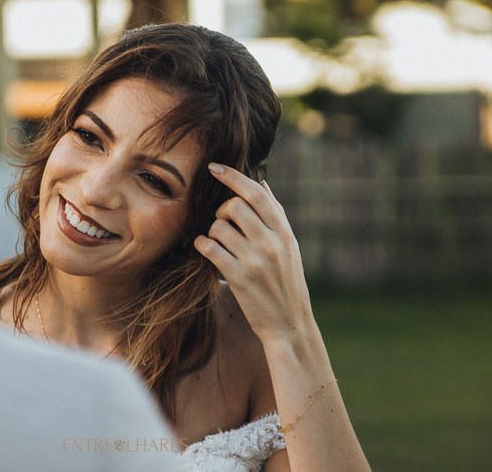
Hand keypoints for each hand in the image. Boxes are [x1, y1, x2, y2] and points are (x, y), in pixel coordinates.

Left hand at [193, 162, 313, 343]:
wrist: (290, 324)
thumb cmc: (286, 282)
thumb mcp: (289, 247)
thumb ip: (275, 214)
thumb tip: (261, 183)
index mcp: (284, 232)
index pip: (256, 193)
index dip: (232, 176)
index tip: (214, 167)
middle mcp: (271, 243)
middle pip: (234, 205)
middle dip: (221, 210)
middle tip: (222, 222)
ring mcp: (254, 260)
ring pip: (218, 227)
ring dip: (212, 231)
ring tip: (219, 242)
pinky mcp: (238, 277)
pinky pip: (208, 248)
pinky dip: (202, 245)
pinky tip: (207, 251)